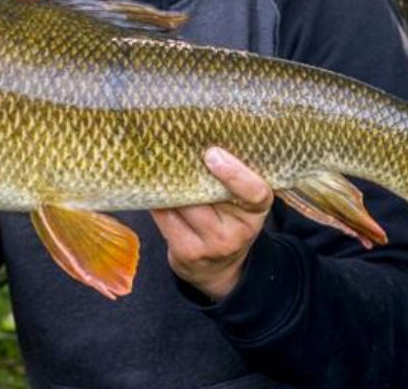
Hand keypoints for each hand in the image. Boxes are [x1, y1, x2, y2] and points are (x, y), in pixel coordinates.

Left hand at [151, 147, 273, 301]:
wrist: (220, 270)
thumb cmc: (228, 221)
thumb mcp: (240, 203)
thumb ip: (230, 179)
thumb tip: (197, 138)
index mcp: (256, 211)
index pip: (255, 192)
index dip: (235, 174)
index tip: (213, 154)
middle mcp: (238, 231)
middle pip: (205, 194)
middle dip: (187, 170)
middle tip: (169, 145)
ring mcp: (212, 245)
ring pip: (182, 204)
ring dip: (167, 184)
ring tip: (157, 163)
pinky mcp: (187, 253)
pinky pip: (165, 218)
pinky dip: (157, 201)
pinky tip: (152, 189)